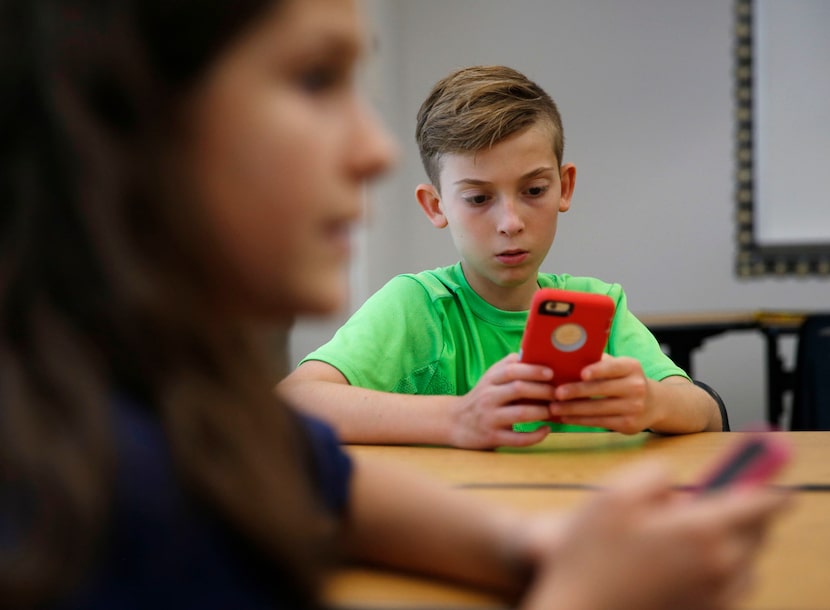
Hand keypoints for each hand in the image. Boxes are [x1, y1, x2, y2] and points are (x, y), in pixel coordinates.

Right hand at [449, 353, 555, 448]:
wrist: (455, 422)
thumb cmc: (481, 397)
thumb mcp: (490, 378)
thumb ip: (508, 365)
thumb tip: (532, 351)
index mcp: (490, 380)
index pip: (512, 370)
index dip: (533, 370)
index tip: (551, 373)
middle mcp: (488, 397)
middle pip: (519, 389)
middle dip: (543, 391)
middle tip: (558, 394)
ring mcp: (490, 418)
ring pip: (521, 414)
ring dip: (542, 412)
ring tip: (553, 410)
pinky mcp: (492, 437)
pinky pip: (518, 438)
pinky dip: (536, 435)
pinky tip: (546, 430)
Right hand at [520, 461, 791, 609]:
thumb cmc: (592, 556)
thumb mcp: (613, 495)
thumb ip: (654, 474)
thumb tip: (673, 481)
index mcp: (702, 531)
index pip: (763, 501)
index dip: (766, 477)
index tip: (768, 463)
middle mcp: (720, 566)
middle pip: (760, 529)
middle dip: (749, 507)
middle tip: (729, 492)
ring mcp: (717, 596)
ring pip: (748, 559)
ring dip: (738, 538)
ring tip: (706, 527)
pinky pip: (734, 585)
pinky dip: (728, 567)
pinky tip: (697, 559)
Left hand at [548, 354, 656, 433]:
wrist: (654, 404)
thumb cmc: (625, 380)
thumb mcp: (619, 367)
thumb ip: (599, 362)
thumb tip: (567, 356)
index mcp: (631, 367)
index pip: (613, 367)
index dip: (598, 370)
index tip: (581, 373)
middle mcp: (636, 387)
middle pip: (602, 389)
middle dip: (576, 392)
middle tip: (556, 393)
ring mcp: (634, 407)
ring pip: (598, 409)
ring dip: (573, 409)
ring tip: (553, 408)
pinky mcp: (628, 424)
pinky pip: (599, 422)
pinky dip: (580, 420)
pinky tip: (565, 417)